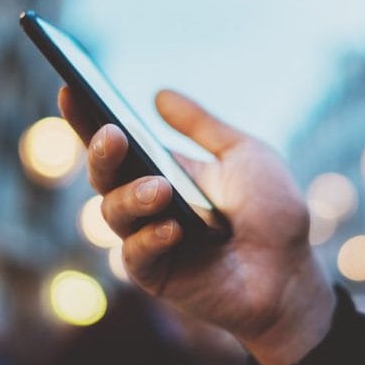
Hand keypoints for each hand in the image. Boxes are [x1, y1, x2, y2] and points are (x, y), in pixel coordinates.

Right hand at [57, 87, 334, 364]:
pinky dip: (150, 239)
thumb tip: (158, 95)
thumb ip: (202, 126)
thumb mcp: (244, 155)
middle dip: (101, 154)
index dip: (87, 118)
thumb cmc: (273, 214)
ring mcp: (149, 239)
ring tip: (160, 189)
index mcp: (163, 170)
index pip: (116, 143)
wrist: (293, 274)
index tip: (71, 89)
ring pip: (113, 213)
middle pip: (104, 175)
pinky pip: (135, 256)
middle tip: (113, 136)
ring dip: (131, 197)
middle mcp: (148, 204)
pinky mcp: (157, 276)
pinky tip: (174, 229)